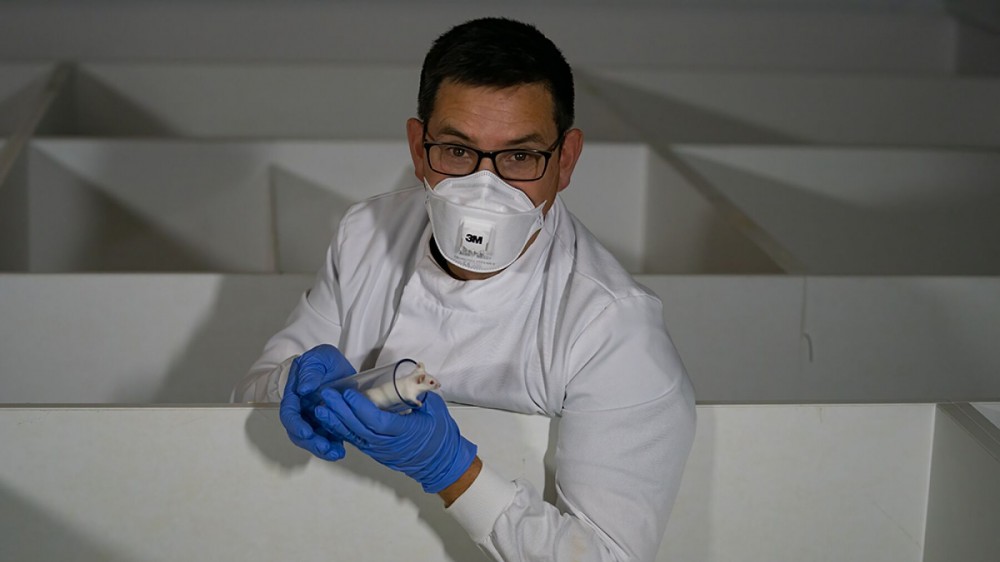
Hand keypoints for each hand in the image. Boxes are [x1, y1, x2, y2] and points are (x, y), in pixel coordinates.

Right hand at [279, 344, 356, 460]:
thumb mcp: (320, 357)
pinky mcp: (327, 425)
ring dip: (322, 449)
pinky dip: (332, 447)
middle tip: (324, 447)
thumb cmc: (326, 361)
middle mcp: (301, 410)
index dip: (296, 424)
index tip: (306, 432)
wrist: (341, 368)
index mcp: (295, 395)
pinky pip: (327, 440)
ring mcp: (314, 419)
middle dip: (310, 442)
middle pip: (298, 432)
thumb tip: (304, 389)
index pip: (289, 413)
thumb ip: (310, 370)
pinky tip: (341, 450)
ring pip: (312, 439)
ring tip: (336, 452)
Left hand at [314, 388, 476, 492]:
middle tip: (327, 395)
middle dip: (341, 411)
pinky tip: (329, 420)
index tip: (348, 394)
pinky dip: (341, 430)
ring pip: (354, 436)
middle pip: (360, 428)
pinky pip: (356, 440)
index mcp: (405, 432)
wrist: (441, 463)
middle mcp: (388, 444)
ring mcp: (380, 450)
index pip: (378, 421)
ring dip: (336, 421)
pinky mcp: (375, 451)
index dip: (361, 408)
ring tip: (320, 408)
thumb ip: (423, 393)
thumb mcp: (436, 411)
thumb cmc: (440, 437)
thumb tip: (417, 375)